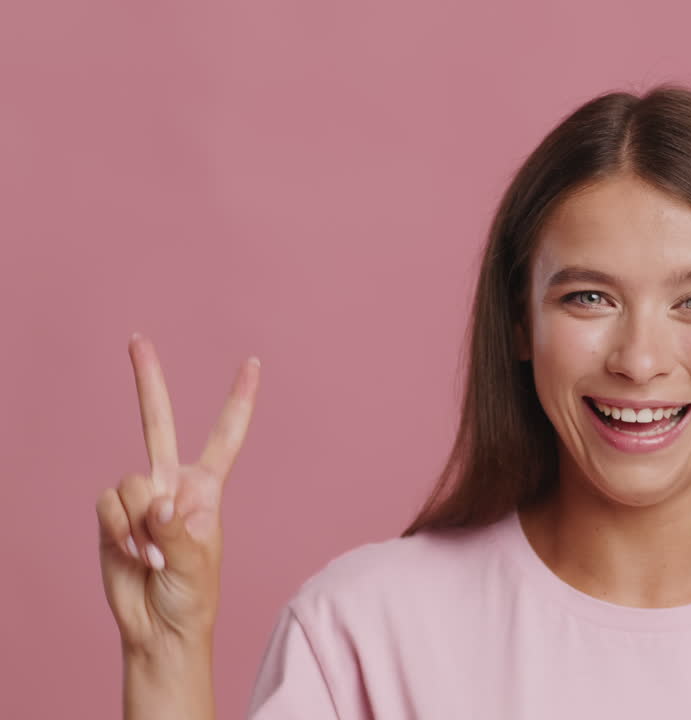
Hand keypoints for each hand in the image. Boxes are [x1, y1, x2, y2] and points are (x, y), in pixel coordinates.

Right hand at [96, 333, 260, 654]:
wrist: (159, 627)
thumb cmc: (192, 594)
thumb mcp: (196, 562)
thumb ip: (174, 528)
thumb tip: (157, 503)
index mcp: (207, 487)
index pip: (226, 436)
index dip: (239, 400)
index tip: (252, 362)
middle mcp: (172, 483)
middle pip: (159, 423)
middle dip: (148, 380)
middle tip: (136, 338)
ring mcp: (140, 498)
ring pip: (129, 482)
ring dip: (138, 524)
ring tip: (153, 556)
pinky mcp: (111, 515)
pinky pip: (107, 505)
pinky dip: (119, 532)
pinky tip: (133, 556)